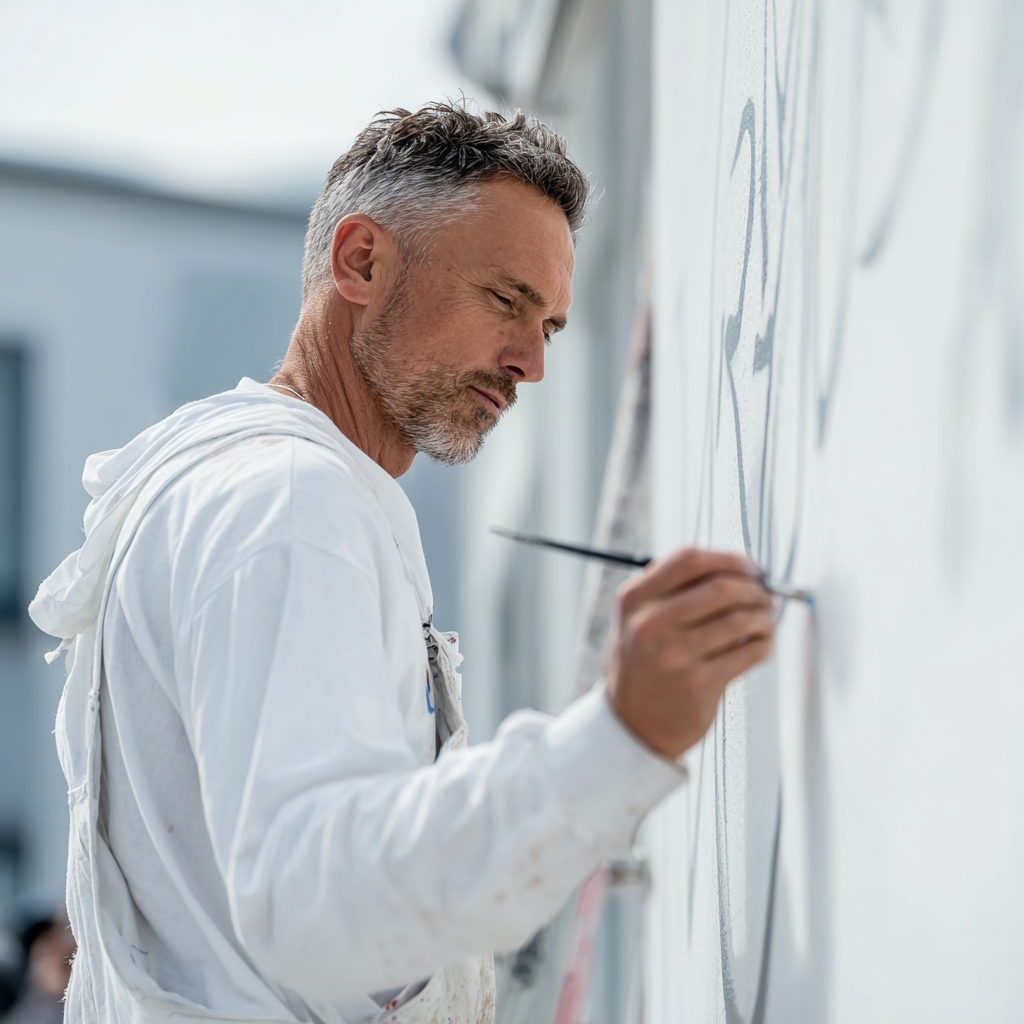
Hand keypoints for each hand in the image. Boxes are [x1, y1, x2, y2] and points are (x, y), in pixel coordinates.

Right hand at [606, 548, 775, 759]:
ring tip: (767, 621)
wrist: (632, 725)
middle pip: (719, 586)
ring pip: (739, 619)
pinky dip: (765, 643)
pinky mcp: (698, 684)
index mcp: (634, 599)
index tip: (750, 567)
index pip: (688, 559)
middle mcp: (649, 624)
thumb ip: (671, 590)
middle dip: (754, 588)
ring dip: (764, 617)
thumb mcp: (637, 619)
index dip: (728, 559)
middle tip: (766, 596)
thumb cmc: (644, 665)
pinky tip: (763, 644)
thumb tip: (737, 569)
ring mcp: (673, 655)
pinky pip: (748, 652)